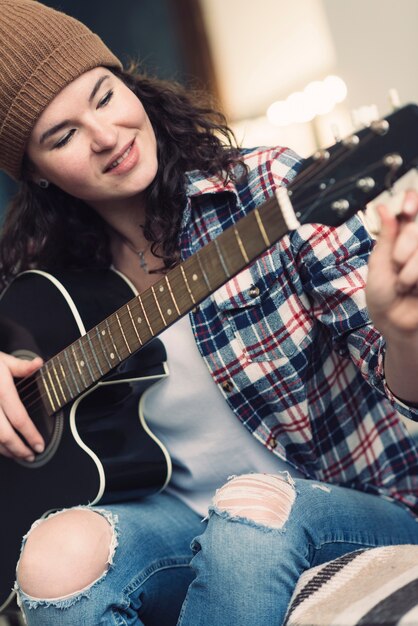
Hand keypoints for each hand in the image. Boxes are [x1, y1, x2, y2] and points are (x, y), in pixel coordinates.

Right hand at [0, 352, 44, 460]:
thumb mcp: (1, 360)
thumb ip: (21, 366)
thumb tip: (39, 363)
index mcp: (0, 390)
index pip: (19, 418)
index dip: (31, 435)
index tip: (40, 445)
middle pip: (5, 436)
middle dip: (19, 450)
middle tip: (31, 456)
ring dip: (6, 451)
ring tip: (18, 455)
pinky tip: (2, 448)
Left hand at [366, 189, 417, 341]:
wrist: (398, 327)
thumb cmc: (384, 299)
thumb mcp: (379, 265)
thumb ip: (386, 236)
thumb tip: (383, 206)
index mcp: (402, 237)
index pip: (412, 206)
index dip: (412, 201)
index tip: (408, 209)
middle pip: (416, 231)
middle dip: (404, 249)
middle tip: (398, 268)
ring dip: (413, 269)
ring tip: (406, 286)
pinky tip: (415, 290)